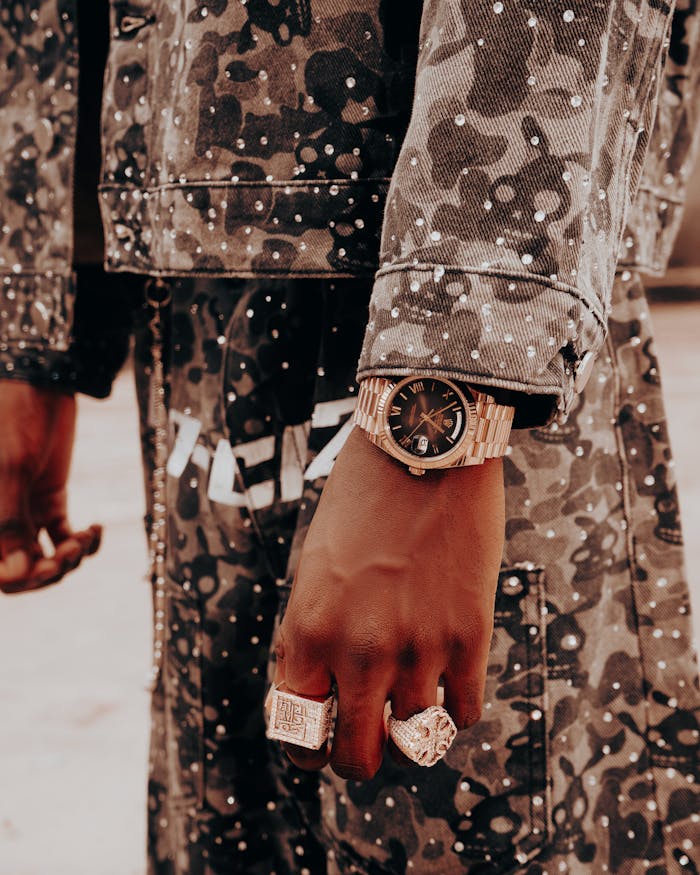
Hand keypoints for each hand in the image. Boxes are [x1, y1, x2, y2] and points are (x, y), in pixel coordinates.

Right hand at [0, 381, 101, 594]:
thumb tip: (18, 573)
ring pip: (43, 558)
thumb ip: (8, 521)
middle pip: (18, 571)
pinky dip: (81, 542)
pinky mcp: (49, 498)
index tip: (42, 567)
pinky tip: (95, 529)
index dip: (16, 580)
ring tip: (84, 540)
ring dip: (66, 559)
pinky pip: (62, 535)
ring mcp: (23, 510)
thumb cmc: (13, 416)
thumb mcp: (10, 468)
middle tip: (69, 555)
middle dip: (45, 573)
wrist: (41, 380)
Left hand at [275, 427, 503, 779]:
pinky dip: (453, 709)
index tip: (320, 745)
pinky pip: (463, 713)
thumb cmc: (361, 500)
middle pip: (356, 760)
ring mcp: (417, 648)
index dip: (307, 754)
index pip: (297, 735)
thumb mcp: (313, 566)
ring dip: (409, 734)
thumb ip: (311, 631)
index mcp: (308, 631)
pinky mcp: (468, 635)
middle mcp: (359, 651)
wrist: (422, 448)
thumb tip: (316, 689)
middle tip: (368, 739)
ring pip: (414, 744)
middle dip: (358, 759)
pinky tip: (448, 681)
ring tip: (411, 706)